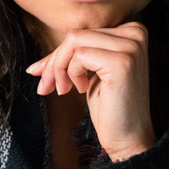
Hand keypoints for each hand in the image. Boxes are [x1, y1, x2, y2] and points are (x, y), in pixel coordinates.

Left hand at [26, 23, 154, 160]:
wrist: (129, 137)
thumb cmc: (110, 106)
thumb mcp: (89, 75)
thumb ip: (69, 59)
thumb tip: (32, 67)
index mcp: (132, 30)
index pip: (82, 32)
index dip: (59, 55)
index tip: (46, 76)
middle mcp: (135, 32)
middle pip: (76, 35)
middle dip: (54, 62)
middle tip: (47, 86)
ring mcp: (130, 46)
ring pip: (73, 42)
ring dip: (59, 68)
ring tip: (65, 89)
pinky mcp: (121, 61)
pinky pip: (79, 55)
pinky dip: (71, 73)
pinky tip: (80, 89)